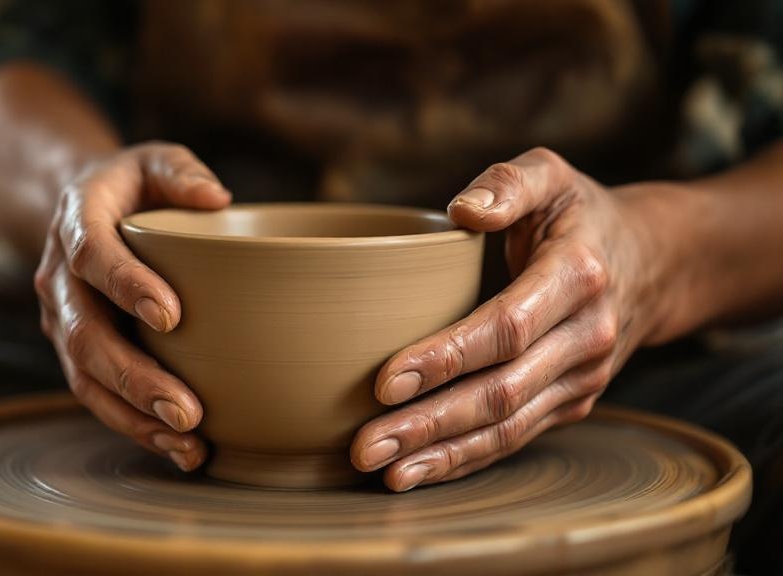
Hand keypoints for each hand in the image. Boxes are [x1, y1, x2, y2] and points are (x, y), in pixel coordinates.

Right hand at [34, 142, 230, 470]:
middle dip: (134, 376)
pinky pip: (96, 394)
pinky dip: (134, 424)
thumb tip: (216, 198)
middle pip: (84, 335)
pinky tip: (178, 448)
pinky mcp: (76, 350)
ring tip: (186, 442)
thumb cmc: (131, 185)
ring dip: (133, 415)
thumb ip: (179, 171)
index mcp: (77, 221)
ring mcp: (63, 318)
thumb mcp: (153, 159)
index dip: (125, 284)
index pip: (92, 255)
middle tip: (186, 409)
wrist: (80, 208)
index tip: (171, 315)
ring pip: (84, 377)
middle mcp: (59, 277)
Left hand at [351, 147, 661, 490]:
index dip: (445, 357)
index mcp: (576, 275)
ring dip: (443, 454)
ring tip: (384, 471)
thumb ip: (508, 184)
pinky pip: (517, 438)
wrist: (652, 263)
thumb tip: (461, 210)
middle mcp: (585, 336)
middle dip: (429, 423)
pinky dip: (468, 459)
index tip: (384, 381)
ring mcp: (582, 378)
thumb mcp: (551, 174)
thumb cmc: (578, 215)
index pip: (505, 327)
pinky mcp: (572, 403)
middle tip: (365, 445)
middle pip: (501, 392)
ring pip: (509, 428)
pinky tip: (420, 472)